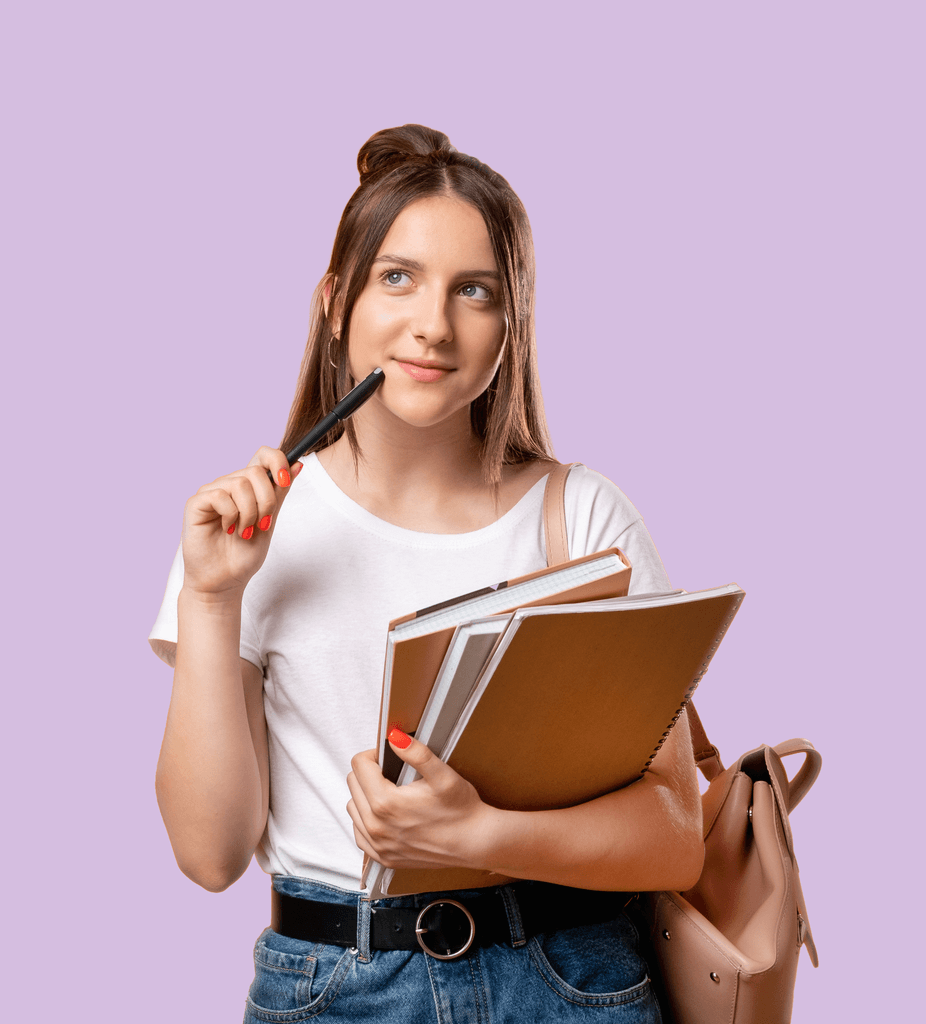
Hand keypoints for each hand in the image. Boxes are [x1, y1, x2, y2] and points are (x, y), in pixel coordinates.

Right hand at [180, 447, 303, 596]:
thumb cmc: (244, 554)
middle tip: (261, 524)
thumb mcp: (269, 520)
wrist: (225, 581)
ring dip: (249, 513)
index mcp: (249, 486)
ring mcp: (211, 492)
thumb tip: (297, 464)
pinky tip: (227, 529)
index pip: (263, 455)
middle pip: (255, 472)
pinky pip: (219, 496)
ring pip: (240, 484)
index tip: (285, 481)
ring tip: (244, 531)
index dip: (277, 461)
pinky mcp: (195, 503)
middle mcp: (229, 484)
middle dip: (266, 501)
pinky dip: (230, 516)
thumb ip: (279, 493)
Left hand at [346, 728, 498, 870]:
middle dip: (369, 773)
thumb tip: (395, 738)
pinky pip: (359, 835)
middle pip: (353, 785)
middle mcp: (376, 826)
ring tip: (389, 793)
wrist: (474, 842)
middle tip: (392, 774)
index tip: (388, 757)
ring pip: (353, 809)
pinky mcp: (383, 857)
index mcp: (386, 803)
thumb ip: (417, 753)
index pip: (359, 765)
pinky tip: (385, 816)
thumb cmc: (461, 811)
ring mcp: (378, 845)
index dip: (374, 754)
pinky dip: (366, 821)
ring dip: (365, 796)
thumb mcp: (443, 774)